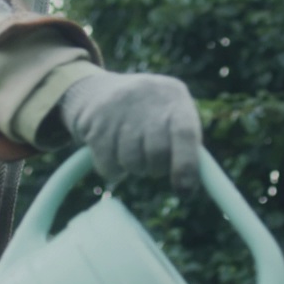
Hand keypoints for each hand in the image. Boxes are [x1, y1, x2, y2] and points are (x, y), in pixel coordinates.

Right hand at [58, 71, 201, 189]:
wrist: (98, 90)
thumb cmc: (149, 115)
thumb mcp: (171, 117)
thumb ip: (187, 147)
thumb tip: (188, 189)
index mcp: (174, 97)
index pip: (185, 133)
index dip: (186, 166)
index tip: (185, 193)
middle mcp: (147, 96)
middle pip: (157, 151)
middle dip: (156, 168)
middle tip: (153, 164)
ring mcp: (119, 107)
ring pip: (131, 161)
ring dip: (134, 168)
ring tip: (132, 153)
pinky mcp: (95, 122)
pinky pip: (108, 165)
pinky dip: (114, 170)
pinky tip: (114, 154)